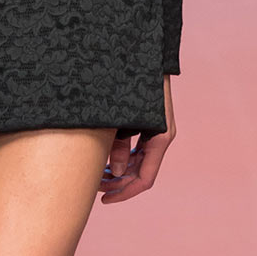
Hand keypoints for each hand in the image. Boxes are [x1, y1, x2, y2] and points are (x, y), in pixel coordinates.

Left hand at [100, 77, 175, 204]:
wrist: (145, 55)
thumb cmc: (129, 84)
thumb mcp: (120, 117)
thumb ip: (118, 144)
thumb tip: (117, 172)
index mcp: (160, 138)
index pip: (145, 179)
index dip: (124, 193)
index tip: (103, 200)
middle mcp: (161, 137)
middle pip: (141, 173)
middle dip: (118, 184)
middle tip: (94, 187)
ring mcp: (156, 131)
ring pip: (139, 162)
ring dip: (120, 172)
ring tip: (97, 176)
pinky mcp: (149, 123)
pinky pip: (138, 148)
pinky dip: (123, 157)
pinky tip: (105, 160)